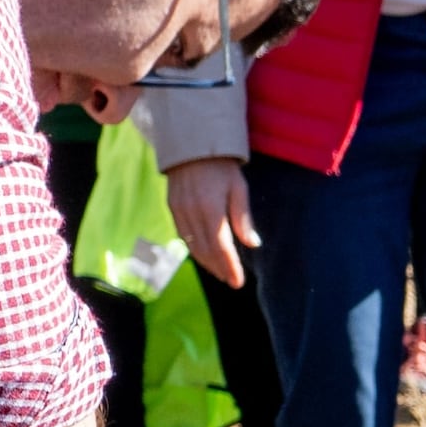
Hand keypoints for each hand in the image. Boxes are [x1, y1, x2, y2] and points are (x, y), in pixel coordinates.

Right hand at [167, 156, 255, 291]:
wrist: (193, 145)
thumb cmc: (222, 166)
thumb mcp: (239, 188)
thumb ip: (243, 218)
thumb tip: (253, 244)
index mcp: (211, 209)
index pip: (221, 247)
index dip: (230, 267)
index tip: (238, 281)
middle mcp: (192, 213)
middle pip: (206, 251)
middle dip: (219, 269)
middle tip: (231, 281)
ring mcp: (179, 211)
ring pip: (193, 246)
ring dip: (207, 263)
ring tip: (220, 273)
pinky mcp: (172, 207)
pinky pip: (183, 236)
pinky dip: (195, 250)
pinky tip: (204, 256)